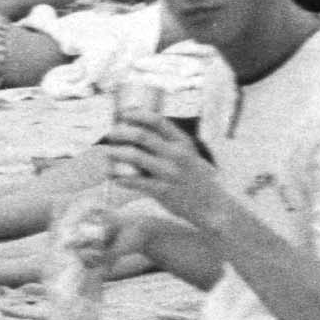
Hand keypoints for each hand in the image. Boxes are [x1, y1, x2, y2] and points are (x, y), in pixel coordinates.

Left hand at [107, 117, 225, 223]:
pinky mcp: (162, 191)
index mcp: (183, 143)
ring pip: (135, 156)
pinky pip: (134, 181)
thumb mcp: (188, 155)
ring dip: (116, 152)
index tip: (123, 114)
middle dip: (121, 132)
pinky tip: (112, 175)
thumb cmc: (194, 178)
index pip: (158, 121)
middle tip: (110, 134)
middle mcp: (177, 154)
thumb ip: (168, 144)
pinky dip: (120, 177)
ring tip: (107, 152)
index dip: (137, 115)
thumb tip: (138, 132)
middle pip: (142, 136)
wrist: (212, 206)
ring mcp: (169, 173)